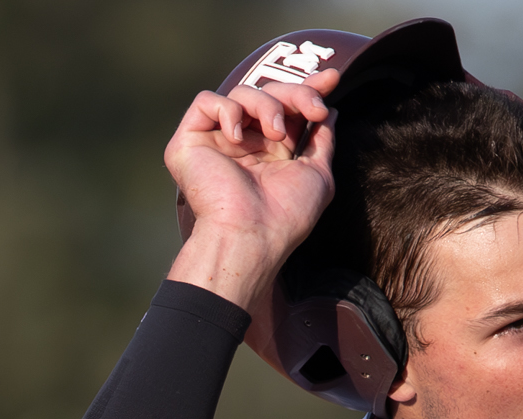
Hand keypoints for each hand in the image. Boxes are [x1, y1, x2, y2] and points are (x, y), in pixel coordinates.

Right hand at [164, 69, 339, 308]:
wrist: (251, 235)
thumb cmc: (287, 216)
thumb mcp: (318, 175)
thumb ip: (322, 141)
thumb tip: (330, 111)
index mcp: (271, 152)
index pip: (287, 109)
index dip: (308, 89)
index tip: (332, 78)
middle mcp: (244, 144)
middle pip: (268, 94)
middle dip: (295, 94)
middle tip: (312, 109)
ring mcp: (217, 141)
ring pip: (240, 93)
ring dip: (266, 105)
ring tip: (275, 133)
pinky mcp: (189, 142)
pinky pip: (206, 102)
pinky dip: (227, 110)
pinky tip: (237, 136)